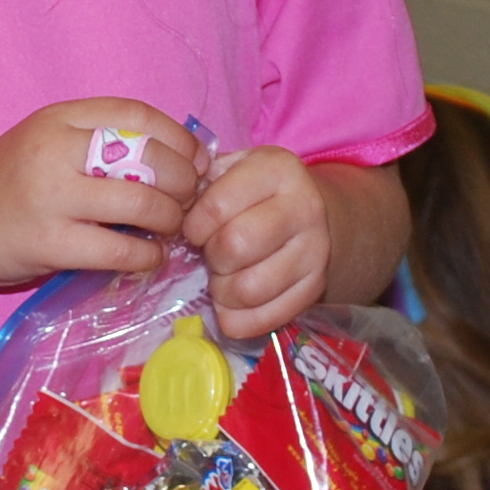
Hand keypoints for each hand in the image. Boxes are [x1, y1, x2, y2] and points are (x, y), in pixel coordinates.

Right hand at [0, 100, 202, 295]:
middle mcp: (55, 151)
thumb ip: (100, 141)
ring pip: (140, 202)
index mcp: (60, 119)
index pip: (137, 115)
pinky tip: (148, 257)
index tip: (196, 162)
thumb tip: (180, 159)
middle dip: (182, 182)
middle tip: (187, 201)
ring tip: (170, 229)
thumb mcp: (48, 143)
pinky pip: (118, 249)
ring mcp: (50, 198)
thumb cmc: (9, 182)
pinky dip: (146, 255)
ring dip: (169, 220)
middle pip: (147, 157)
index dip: (179, 139)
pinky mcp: (48, 244)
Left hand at [183, 146, 330, 341]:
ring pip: (249, 288)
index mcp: (277, 170)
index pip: (217, 206)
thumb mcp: (231, 170)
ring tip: (221, 279)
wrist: (307, 213)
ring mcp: (316, 250)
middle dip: (211, 258)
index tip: (195, 230)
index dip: (194, 226)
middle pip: (235, 247)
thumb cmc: (255, 192)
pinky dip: (238, 320)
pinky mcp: (316, 287)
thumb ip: (201, 183)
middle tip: (210, 256)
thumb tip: (172, 210)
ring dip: (222, 292)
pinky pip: (267, 318)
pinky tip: (231, 306)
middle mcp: (304, 207)